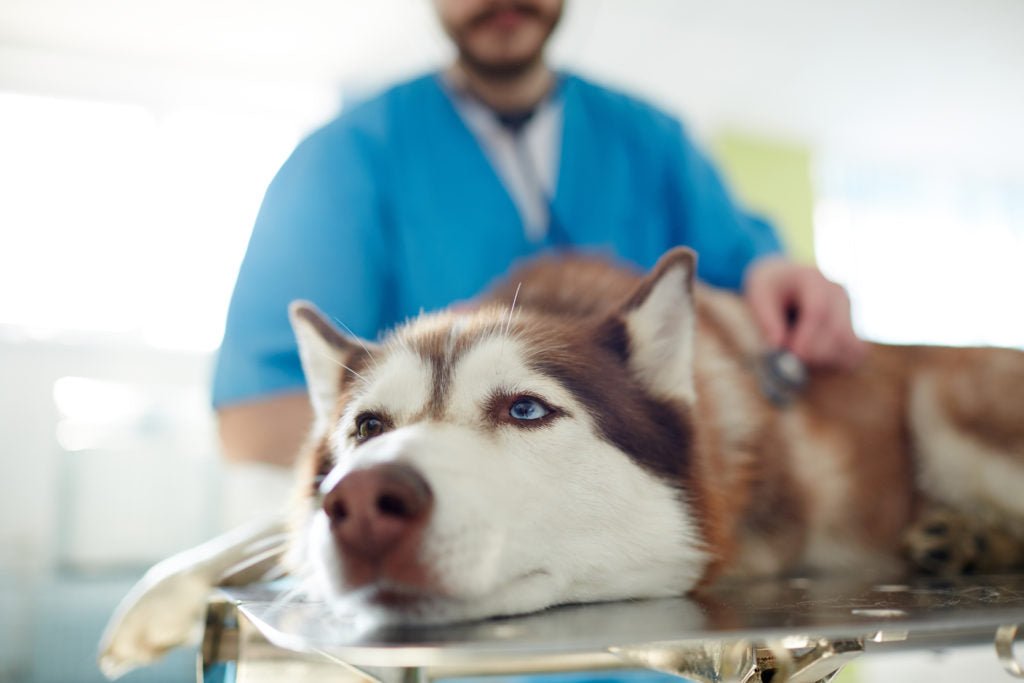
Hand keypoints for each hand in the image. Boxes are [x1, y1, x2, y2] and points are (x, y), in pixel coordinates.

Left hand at [743, 257, 865, 369]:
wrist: (784, 279)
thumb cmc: (769, 287)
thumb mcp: (758, 295)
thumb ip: (766, 319)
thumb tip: (779, 345)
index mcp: (813, 280)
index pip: (818, 310)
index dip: (807, 337)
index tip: (792, 353)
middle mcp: (837, 294)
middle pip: (839, 331)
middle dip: (814, 353)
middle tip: (791, 360)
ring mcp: (849, 311)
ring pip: (852, 346)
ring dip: (826, 361)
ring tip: (801, 359)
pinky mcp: (852, 327)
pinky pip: (855, 354)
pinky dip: (837, 364)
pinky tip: (814, 363)